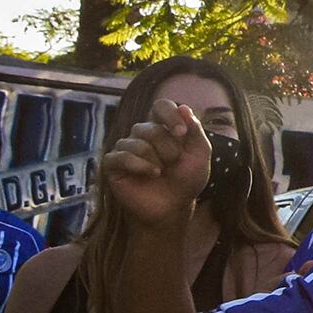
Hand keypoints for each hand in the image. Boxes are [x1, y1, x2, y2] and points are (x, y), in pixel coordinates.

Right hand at [99, 99, 210, 228]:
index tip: (181, 132)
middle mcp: (142, 134)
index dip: (170, 115)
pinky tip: (151, 174)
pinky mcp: (113, 164)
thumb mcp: (199, 154)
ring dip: (154, 159)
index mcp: (163, 127)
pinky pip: (120, 156)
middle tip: (174, 163)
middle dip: (167, 147)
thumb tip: (183, 107)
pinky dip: (139, 165)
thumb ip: (195, 130)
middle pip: (149, 127)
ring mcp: (125, 148)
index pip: (161, 106)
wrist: (173, 207)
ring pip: (135, 142)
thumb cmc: (186, 179)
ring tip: (161, 172)